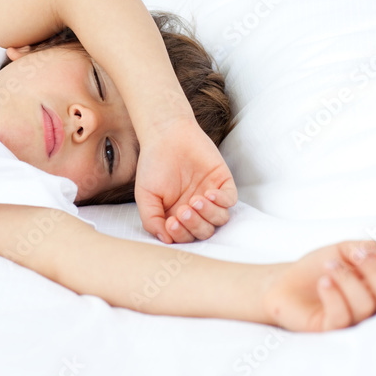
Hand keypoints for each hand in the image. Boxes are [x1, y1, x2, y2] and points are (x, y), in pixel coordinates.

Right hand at [134, 117, 236, 242]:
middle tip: (183, 210)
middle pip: (204, 231)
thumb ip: (151, 220)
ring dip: (208, 214)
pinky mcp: (222, 182)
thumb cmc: (153, 164)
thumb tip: (165, 240)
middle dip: (194, 225)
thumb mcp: (145, 195)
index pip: (186, 236)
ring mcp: (210, 196)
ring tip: (195, 200)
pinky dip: (221, 201)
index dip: (181, 235)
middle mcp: (196, 209)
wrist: (166, 135)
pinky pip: (230, 201)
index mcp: (177, 215)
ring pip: (220, 219)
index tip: (171, 222)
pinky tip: (207, 192)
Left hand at [261, 241, 375, 331]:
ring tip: (329, 266)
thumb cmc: (317, 269)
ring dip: (348, 279)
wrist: (285, 283)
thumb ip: (363, 247)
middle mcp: (371, 307)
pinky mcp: (331, 330)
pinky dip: (334, 295)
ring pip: (365, 306)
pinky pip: (342, 317)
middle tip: (353, 255)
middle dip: (374, 270)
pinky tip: (323, 282)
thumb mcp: (342, 250)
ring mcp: (353, 321)